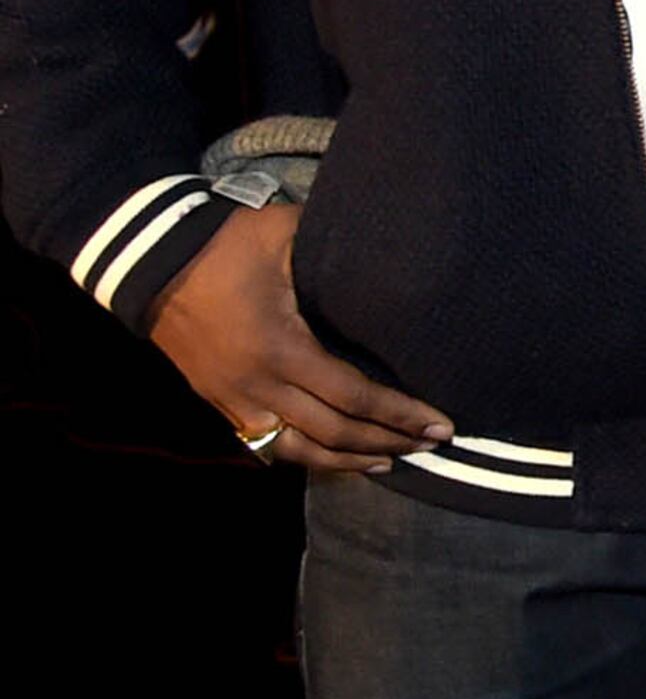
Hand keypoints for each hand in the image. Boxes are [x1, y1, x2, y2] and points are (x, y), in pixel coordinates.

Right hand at [146, 202, 450, 468]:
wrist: (152, 260)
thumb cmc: (229, 243)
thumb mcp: (289, 236)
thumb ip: (340, 249)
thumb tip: (397, 247)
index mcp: (283, 348)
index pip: (354, 396)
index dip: (401, 415)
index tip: (441, 426)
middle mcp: (258, 385)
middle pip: (334, 432)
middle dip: (388, 441)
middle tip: (431, 446)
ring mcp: (233, 399)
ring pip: (297, 450)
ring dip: (346, 461)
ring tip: (388, 462)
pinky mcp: (217, 402)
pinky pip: (264, 445)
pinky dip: (302, 456)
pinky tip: (329, 457)